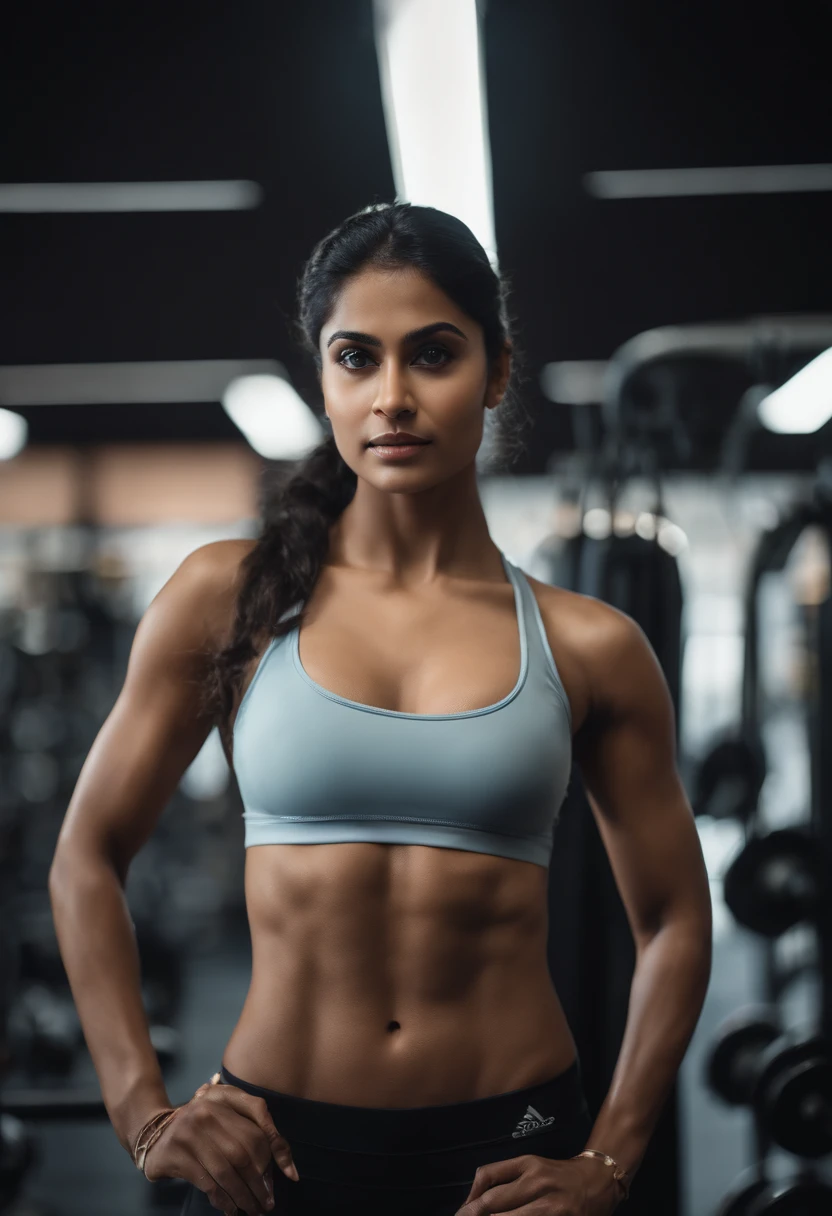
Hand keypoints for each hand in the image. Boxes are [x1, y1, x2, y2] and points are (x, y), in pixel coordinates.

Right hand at [143, 1079, 299, 1215]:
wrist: (154, 1134)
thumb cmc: (201, 1129)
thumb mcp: (227, 1119)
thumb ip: (257, 1133)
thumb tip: (290, 1171)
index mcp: (224, 1097)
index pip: (257, 1126)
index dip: (275, 1154)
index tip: (285, 1178)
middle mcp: (207, 1110)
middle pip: (243, 1152)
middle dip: (259, 1182)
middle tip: (267, 1202)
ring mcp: (189, 1131)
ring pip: (226, 1170)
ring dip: (243, 1196)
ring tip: (253, 1210)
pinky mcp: (176, 1153)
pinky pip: (208, 1182)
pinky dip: (223, 1199)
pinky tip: (232, 1209)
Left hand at [455, 1152, 620, 1214]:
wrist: (599, 1180)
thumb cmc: (558, 1174)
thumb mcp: (531, 1165)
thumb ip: (504, 1176)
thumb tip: (474, 1199)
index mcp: (528, 1164)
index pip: (489, 1177)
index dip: (470, 1198)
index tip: (461, 1213)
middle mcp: (538, 1183)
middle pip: (495, 1203)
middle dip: (474, 1215)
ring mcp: (551, 1207)